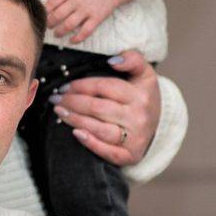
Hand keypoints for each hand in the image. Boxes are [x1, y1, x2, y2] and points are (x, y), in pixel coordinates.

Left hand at [45, 0, 134, 44]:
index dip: (45, 11)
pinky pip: (85, 31)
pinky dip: (77, 38)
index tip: (43, 16)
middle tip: (48, 26)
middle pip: (57, 15)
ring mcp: (87, 10)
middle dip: (50, 23)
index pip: (51, 2)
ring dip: (60, 32)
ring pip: (68, 25)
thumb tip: (48, 7)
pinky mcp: (96, 18)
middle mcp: (76, 0)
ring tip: (57, 34)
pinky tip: (71, 41)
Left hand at [53, 48, 159, 166]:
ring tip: (60, 112)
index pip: (104, 87)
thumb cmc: (144, 96)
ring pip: (100, 129)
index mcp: (141, 95)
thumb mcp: (144, 73)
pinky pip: (109, 152)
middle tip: (57, 99)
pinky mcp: (131, 156)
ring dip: (76, 120)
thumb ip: (132, 59)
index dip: (82, 85)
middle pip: (98, 108)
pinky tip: (76, 133)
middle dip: (73, 102)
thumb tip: (113, 60)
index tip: (66, 86)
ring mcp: (136, 138)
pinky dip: (91, 143)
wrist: (158, 124)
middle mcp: (139, 117)